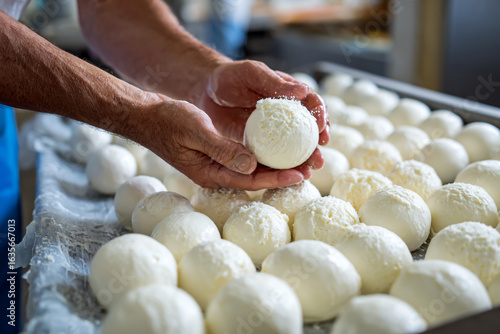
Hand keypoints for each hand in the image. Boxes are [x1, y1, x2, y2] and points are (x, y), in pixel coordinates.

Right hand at [135, 98, 310, 189]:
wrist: (146, 116)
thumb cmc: (167, 121)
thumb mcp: (196, 131)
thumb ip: (223, 149)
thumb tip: (252, 165)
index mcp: (210, 173)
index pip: (251, 180)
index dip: (277, 178)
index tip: (301, 175)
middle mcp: (215, 173)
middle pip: (255, 179)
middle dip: (282, 175)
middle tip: (309, 168)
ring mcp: (214, 165)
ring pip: (251, 170)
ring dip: (274, 165)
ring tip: (299, 160)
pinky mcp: (214, 154)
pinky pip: (243, 159)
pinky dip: (260, 155)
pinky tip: (274, 148)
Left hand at [196, 60, 328, 169]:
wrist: (207, 92)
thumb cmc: (230, 77)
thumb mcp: (251, 73)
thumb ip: (274, 82)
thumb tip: (304, 91)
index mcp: (289, 93)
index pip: (312, 103)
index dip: (321, 116)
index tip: (322, 129)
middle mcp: (285, 113)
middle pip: (308, 130)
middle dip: (316, 146)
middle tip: (318, 159)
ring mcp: (273, 130)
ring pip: (293, 146)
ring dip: (303, 160)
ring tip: (307, 173)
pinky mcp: (259, 144)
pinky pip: (272, 156)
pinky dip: (280, 167)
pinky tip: (284, 177)